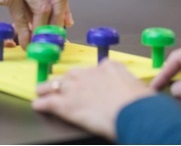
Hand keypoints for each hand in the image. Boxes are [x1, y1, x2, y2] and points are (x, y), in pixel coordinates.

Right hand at [0, 0, 72, 47]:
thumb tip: (53, 13)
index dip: (64, 6)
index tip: (64, 24)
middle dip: (59, 16)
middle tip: (54, 34)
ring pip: (43, 8)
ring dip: (42, 29)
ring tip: (38, 42)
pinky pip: (23, 17)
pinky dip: (25, 33)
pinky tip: (24, 42)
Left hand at [32, 60, 154, 140]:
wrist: (135, 113)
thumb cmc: (142, 105)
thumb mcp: (141, 89)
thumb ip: (131, 87)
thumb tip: (136, 93)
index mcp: (110, 68)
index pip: (95, 69)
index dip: (89, 78)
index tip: (88, 81)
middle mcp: (90, 74)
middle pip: (72, 74)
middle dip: (66, 80)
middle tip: (60, 85)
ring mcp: (76, 88)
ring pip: (55, 84)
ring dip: (48, 88)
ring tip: (42, 90)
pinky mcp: (66, 104)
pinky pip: (48, 102)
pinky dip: (41, 103)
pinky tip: (38, 105)